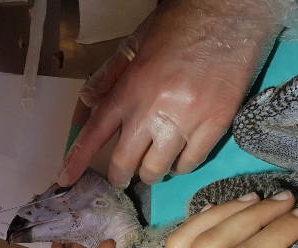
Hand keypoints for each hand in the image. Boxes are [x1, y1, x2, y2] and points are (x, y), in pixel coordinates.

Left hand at [58, 0, 283, 187]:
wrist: (232, 11)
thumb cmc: (183, 23)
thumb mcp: (137, 42)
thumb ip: (110, 76)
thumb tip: (88, 103)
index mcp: (131, 87)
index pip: (95, 132)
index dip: (77, 160)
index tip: (65, 179)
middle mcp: (153, 108)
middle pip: (126, 161)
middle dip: (120, 175)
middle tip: (123, 176)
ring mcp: (186, 118)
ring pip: (158, 168)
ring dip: (152, 172)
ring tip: (155, 163)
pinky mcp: (216, 123)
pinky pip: (191, 162)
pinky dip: (182, 166)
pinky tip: (180, 156)